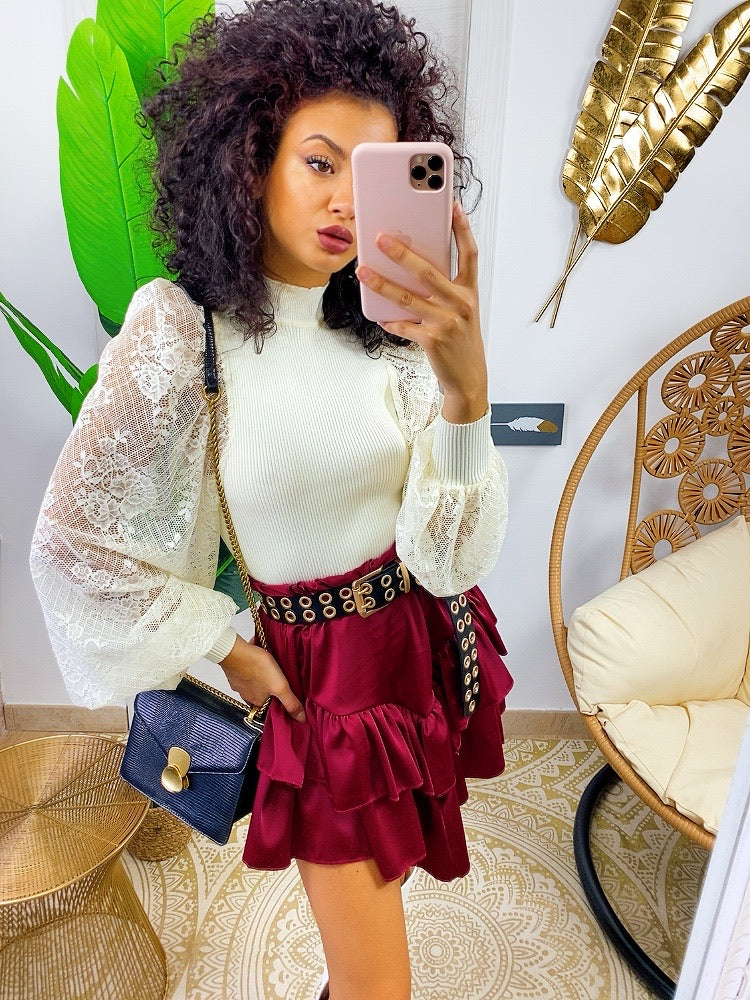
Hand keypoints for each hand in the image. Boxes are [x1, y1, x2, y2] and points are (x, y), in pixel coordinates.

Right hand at [219, 635, 305, 722]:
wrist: (234, 651)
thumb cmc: (257, 667)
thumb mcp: (280, 686)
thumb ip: (290, 703)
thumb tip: (301, 719)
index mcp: (257, 702)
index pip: (270, 707)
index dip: (278, 701)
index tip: (285, 693)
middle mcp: (246, 696)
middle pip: (262, 694)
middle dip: (271, 687)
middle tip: (280, 678)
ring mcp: (238, 683)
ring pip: (254, 682)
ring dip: (262, 676)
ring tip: (270, 667)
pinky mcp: (234, 672)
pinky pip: (246, 671)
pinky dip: (253, 667)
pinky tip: (258, 658)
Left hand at [356, 201, 488, 423]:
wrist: (469, 378)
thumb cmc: (461, 341)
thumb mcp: (461, 312)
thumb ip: (444, 290)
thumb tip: (413, 268)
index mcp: (469, 292)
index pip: (469, 253)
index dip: (462, 228)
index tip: (453, 205)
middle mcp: (461, 303)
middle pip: (429, 271)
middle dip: (403, 253)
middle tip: (381, 238)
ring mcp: (447, 322)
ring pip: (408, 297)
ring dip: (382, 284)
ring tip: (363, 272)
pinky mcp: (433, 340)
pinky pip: (404, 325)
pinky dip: (390, 320)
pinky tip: (380, 316)